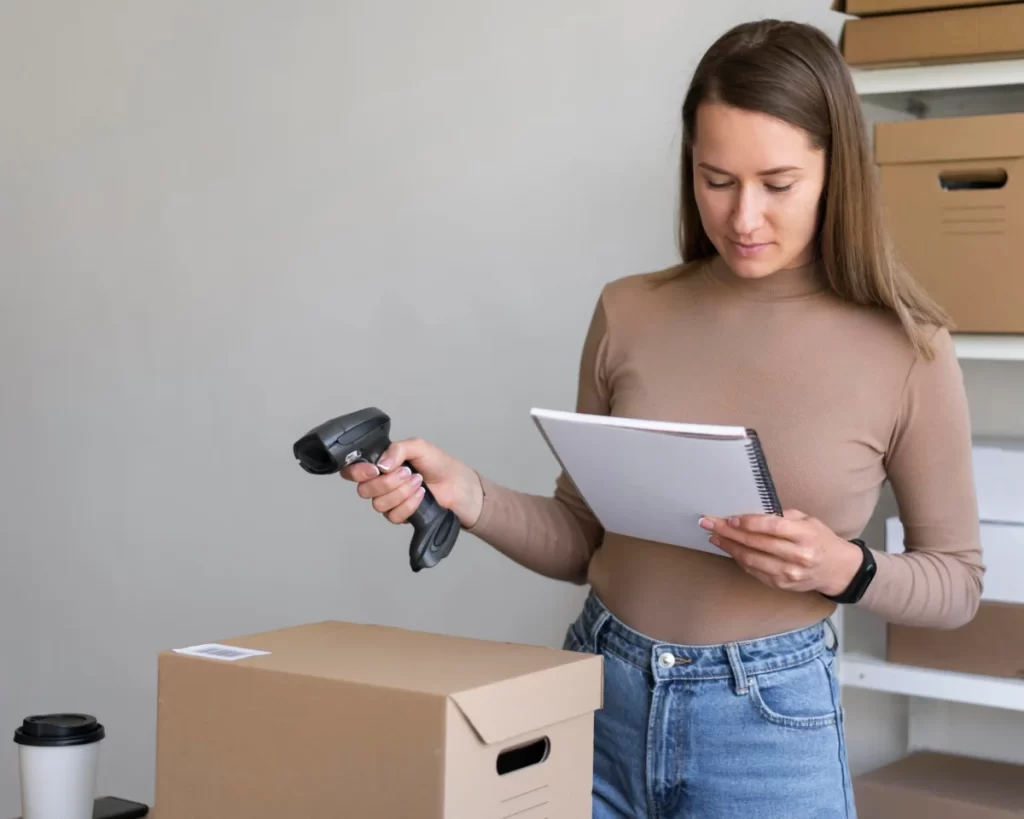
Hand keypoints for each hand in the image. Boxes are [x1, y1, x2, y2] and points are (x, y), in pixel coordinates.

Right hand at [340, 438, 483, 528]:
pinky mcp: (400, 515)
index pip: (352, 471)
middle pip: (364, 490)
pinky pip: (393, 516)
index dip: (356, 472)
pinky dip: (408, 505)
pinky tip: (421, 496)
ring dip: (401, 493)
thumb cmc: (439, 464)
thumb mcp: (419, 447)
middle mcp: (380, 483)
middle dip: (387, 483)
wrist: (458, 486)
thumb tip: (381, 465)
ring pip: (378, 505)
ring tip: (419, 483)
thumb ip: (398, 449)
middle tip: (408, 473)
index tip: (374, 470)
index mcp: (380, 464)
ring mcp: (389, 501)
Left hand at [698, 510, 862, 596]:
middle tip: (709, 523)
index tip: (729, 518)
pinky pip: (754, 571)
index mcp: (805, 534)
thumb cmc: (820, 539)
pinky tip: (730, 549)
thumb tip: (750, 512)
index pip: (772, 527)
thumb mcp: (807, 520)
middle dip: (728, 532)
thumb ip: (782, 516)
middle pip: (756, 543)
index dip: (748, 523)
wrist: (837, 569)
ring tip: (714, 537)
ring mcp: (789, 573)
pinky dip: (739, 559)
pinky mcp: (781, 585)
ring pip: (751, 559)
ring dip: (729, 547)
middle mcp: (797, 556)